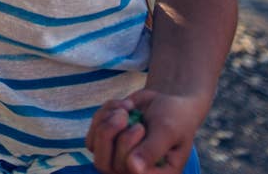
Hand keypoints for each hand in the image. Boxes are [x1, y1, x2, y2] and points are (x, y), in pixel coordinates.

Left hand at [87, 90, 205, 172]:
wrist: (168, 101)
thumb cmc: (175, 118)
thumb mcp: (168, 131)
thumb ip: (152, 149)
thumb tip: (133, 169)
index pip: (128, 173)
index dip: (126, 149)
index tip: (140, 127)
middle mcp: (135, 172)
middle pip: (104, 164)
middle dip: (110, 133)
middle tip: (124, 115)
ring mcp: (118, 158)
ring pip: (95, 147)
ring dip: (105, 121)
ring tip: (125, 108)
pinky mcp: (107, 142)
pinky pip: (92, 132)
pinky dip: (103, 114)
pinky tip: (122, 105)